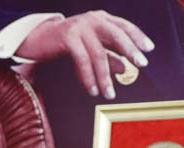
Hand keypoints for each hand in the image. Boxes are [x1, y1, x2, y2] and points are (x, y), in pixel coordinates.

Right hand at [16, 10, 154, 98]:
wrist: (35, 39)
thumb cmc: (63, 43)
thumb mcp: (88, 48)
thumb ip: (107, 55)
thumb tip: (124, 68)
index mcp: (100, 18)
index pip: (124, 26)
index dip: (137, 37)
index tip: (148, 50)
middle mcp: (92, 19)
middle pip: (117, 34)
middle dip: (130, 50)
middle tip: (140, 65)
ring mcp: (79, 27)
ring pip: (99, 53)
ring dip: (105, 76)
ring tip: (109, 94)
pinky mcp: (68, 38)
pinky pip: (82, 61)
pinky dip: (88, 77)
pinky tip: (93, 90)